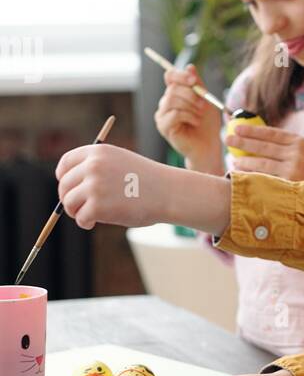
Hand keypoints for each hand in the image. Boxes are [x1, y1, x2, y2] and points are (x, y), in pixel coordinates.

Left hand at [56, 143, 174, 229]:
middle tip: (79, 208)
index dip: (63, 177)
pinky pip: (80, 217)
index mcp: (98, 152)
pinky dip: (85, 222)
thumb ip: (98, 168)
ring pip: (68, 202)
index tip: (68, 187)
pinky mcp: (97, 206)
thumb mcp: (121, 162)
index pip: (66, 163)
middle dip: (69, 198)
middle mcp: (93, 166)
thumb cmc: (147, 181)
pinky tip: (93, 223)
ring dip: (76, 212)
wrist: (168, 193)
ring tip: (89, 216)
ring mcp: (94, 186)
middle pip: (64, 185)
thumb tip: (71, 187)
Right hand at [154, 64, 222, 171]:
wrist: (208, 145)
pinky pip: (174, 114)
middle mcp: (165, 102)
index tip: (194, 81)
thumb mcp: (206, 100)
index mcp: (175, 93)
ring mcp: (162, 115)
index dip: (181, 75)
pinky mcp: (163, 126)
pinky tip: (196, 122)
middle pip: (172, 88)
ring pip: (172, 100)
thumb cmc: (207, 124)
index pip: (170, 76)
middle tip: (203, 104)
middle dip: (191, 94)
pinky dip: (189, 116)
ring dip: (191, 106)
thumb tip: (190, 67)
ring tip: (200, 115)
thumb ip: (198, 85)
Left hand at [229, 125, 303, 180]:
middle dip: (243, 142)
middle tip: (228, 139)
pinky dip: (250, 175)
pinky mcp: (288, 184)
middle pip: (264, 147)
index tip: (236, 128)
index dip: (252, 130)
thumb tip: (246, 135)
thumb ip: (276, 144)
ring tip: (234, 160)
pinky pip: (264, 178)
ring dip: (245, 162)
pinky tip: (241, 174)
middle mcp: (296, 154)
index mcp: (297, 141)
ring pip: (262, 164)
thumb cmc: (300, 168)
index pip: (271, 133)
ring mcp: (293, 170)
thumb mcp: (295, 151)